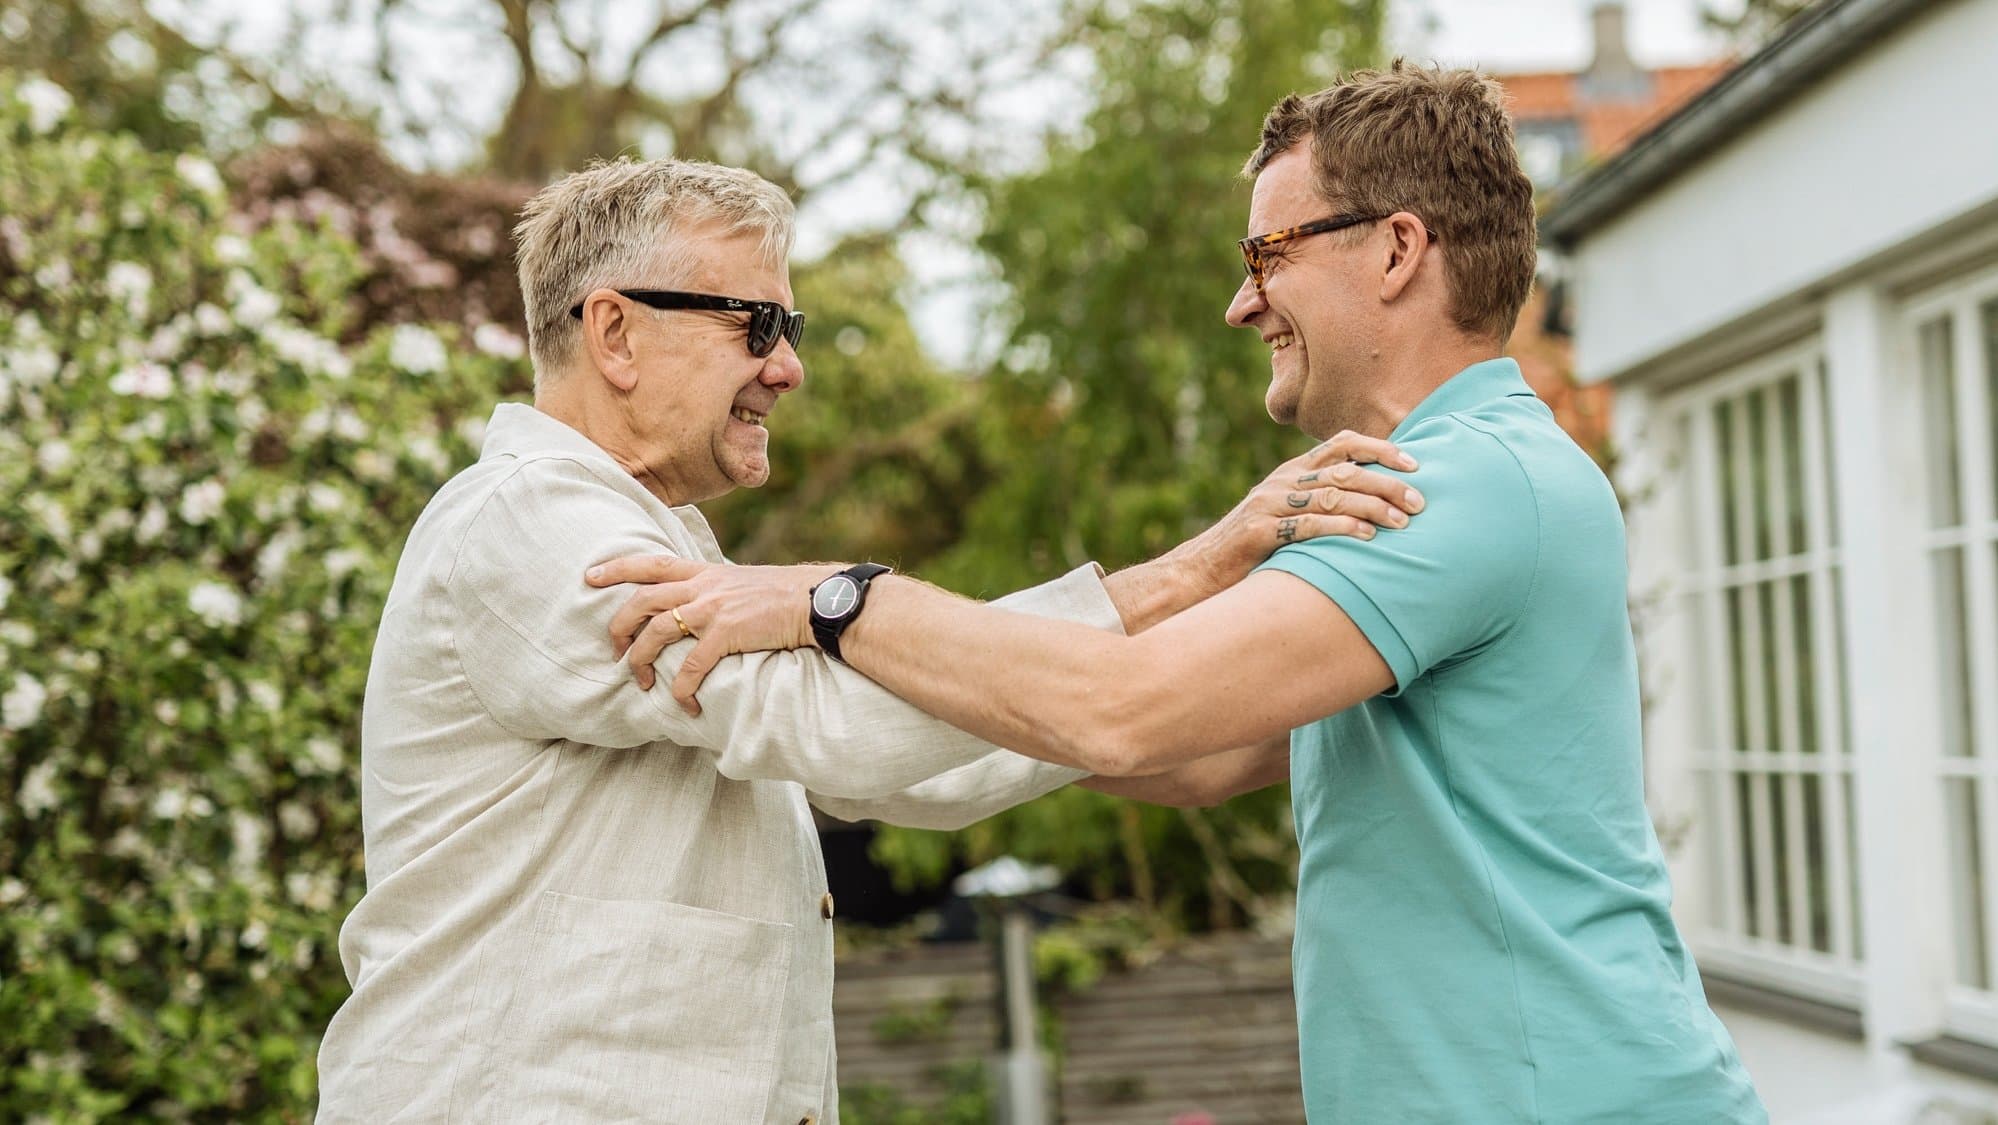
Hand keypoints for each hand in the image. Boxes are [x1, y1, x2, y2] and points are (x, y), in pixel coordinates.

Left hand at [585, 556, 840, 711]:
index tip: (590, 576)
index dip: (617, 568)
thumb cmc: (783, 595)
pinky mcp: (727, 634)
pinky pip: (691, 666)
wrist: (815, 601)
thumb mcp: (741, 582)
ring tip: (643, 681)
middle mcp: (702, 587)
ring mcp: (712, 609)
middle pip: (641, 600)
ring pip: (656, 631)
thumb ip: (713, 590)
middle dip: (619, 626)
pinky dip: (681, 689)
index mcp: (703, 572)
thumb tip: (695, 608)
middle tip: (614, 651)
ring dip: (642, 660)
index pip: (650, 563)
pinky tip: (684, 704)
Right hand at [1190, 430, 1422, 593]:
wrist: (1201, 571)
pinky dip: (1340, 528)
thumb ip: (1319, 504)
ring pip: (1331, 495)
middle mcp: (1282, 480)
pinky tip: (1366, 537)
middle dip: (1387, 483)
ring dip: (1372, 507)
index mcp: (1291, 471)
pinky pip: (1307, 525)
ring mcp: (1269, 504)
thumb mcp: (1287, 516)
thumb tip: (1373, 504)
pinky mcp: (1259, 531)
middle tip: (1419, 502)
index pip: (1341, 444)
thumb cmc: (1253, 550)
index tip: (1415, 464)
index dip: (1381, 449)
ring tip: (1402, 523)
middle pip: (1344, 470)